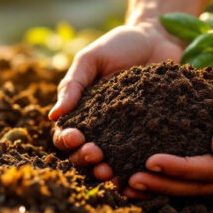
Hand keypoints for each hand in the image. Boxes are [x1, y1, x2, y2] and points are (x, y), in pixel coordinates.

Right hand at [49, 22, 182, 186]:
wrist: (160, 38)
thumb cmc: (120, 45)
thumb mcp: (92, 59)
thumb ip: (73, 85)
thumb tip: (52, 116)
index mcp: (82, 112)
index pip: (66, 135)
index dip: (66, 140)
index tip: (76, 137)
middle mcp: (101, 128)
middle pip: (83, 155)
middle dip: (85, 160)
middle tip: (96, 156)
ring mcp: (126, 135)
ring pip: (109, 163)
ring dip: (105, 171)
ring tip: (111, 172)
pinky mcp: (150, 137)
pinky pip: (140, 159)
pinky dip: (135, 171)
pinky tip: (138, 173)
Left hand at [115, 46, 212, 197]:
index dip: (182, 169)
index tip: (151, 161)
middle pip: (199, 185)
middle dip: (164, 184)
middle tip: (130, 180)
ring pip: (191, 183)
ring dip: (160, 185)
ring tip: (126, 184)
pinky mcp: (212, 151)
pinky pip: (187, 169)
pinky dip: (163, 173)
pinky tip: (136, 170)